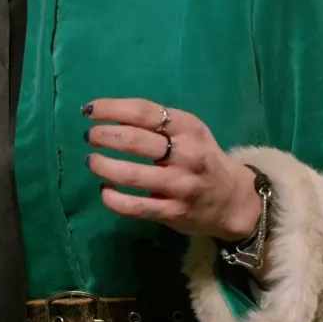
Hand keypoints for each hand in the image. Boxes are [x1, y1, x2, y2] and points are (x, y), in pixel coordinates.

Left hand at [83, 98, 262, 241]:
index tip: (89, 111)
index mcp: (188, 127)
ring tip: (92, 161)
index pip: (144, 112)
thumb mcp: (190, 132)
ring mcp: (180, 185)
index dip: (111, 109)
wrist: (233, 200)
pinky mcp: (174, 212)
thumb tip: (110, 116)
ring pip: (131, 175)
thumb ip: (158, 124)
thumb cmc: (202, 158)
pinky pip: (135, 206)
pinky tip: (105, 191)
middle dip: (104, 136)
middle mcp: (186, 154)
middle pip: (135, 141)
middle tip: (90, 137)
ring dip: (103, 166)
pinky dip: (113, 199)